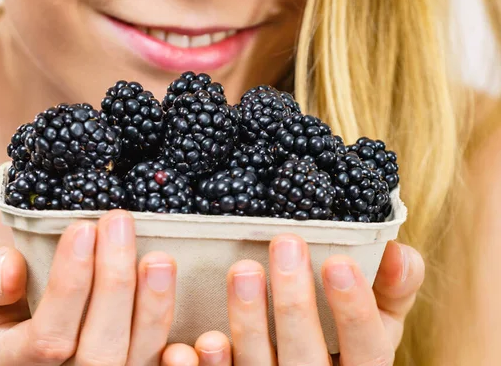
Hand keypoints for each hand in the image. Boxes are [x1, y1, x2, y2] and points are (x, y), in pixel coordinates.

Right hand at [0, 210, 199, 365]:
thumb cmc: (0, 302)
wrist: (21, 329)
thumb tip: (12, 272)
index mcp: (14, 363)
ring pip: (138, 358)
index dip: (70, 285)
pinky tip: (180, 298)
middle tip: (119, 222)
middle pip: (100, 350)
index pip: (49, 337)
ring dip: (153, 307)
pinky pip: (162, 363)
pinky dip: (180, 342)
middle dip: (114, 283)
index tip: (83, 228)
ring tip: (160, 257)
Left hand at [175, 236, 424, 365]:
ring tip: (243, 271)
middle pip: (306, 354)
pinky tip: (197, 340)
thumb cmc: (345, 349)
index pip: (367, 347)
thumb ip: (392, 291)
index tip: (338, 261)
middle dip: (295, 299)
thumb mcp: (377, 325)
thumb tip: (400, 251)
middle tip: (284, 244)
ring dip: (249, 321)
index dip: (355, 307)